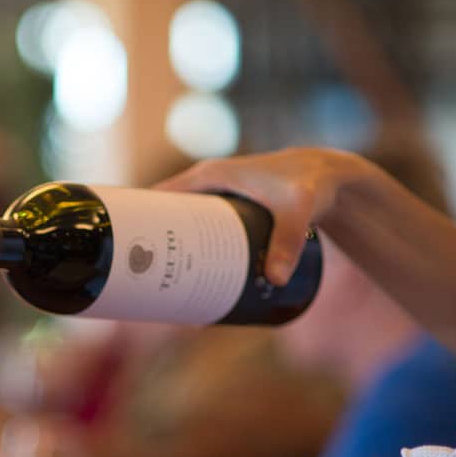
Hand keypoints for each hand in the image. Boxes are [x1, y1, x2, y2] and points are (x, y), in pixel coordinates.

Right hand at [156, 148, 379, 284]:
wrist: (328, 172)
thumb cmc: (309, 185)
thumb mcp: (297, 212)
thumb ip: (287, 243)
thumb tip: (276, 281)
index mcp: (207, 176)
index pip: (158, 197)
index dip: (139, 220)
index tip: (127, 249)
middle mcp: (204, 184)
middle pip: (164, 216)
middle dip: (151, 244)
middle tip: (143, 279)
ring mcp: (213, 197)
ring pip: (178, 224)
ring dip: (166, 249)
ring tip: (157, 284)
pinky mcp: (224, 211)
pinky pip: (193, 227)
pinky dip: (183, 246)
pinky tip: (180, 272)